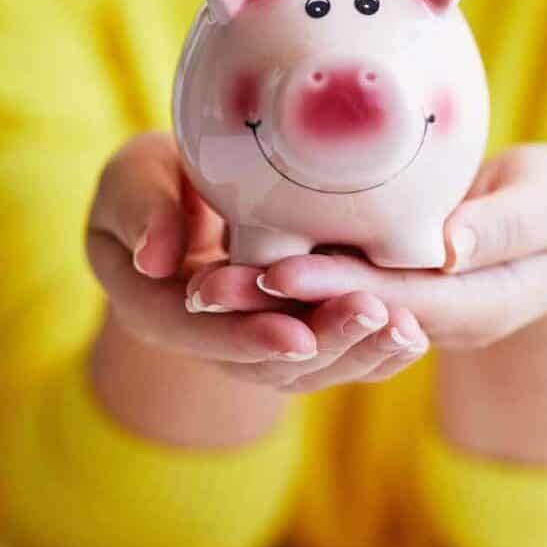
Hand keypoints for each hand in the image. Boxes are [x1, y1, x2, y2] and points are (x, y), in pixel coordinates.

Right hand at [86, 133, 428, 393]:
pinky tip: (412, 333)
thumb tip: (155, 260)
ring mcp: (252, 340)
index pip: (196, 337)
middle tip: (372, 316)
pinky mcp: (292, 331)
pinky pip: (331, 353)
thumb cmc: (153, 179)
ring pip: (306, 368)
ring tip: (405, 327)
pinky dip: (372, 350)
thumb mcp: (133, 179)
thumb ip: (140, 209)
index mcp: (154, 307)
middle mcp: (207, 339)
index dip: (244, 338)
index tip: (293, 335)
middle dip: (322, 344)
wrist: (181, 195)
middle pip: (264, 363)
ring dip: (357, 352)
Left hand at [195, 143, 546, 347]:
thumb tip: (451, 246)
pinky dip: (283, 287)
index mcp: (480, 305)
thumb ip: (510, 225)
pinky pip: (330, 300)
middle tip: (213, 288)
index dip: (340, 293)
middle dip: (282, 308)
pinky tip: (232, 268)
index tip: (280, 275)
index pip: (402, 305)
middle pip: (350, 321)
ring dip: (268, 308)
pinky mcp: (385, 293)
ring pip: (331, 321)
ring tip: (205, 287)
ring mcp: (405, 314)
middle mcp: (432, 322)